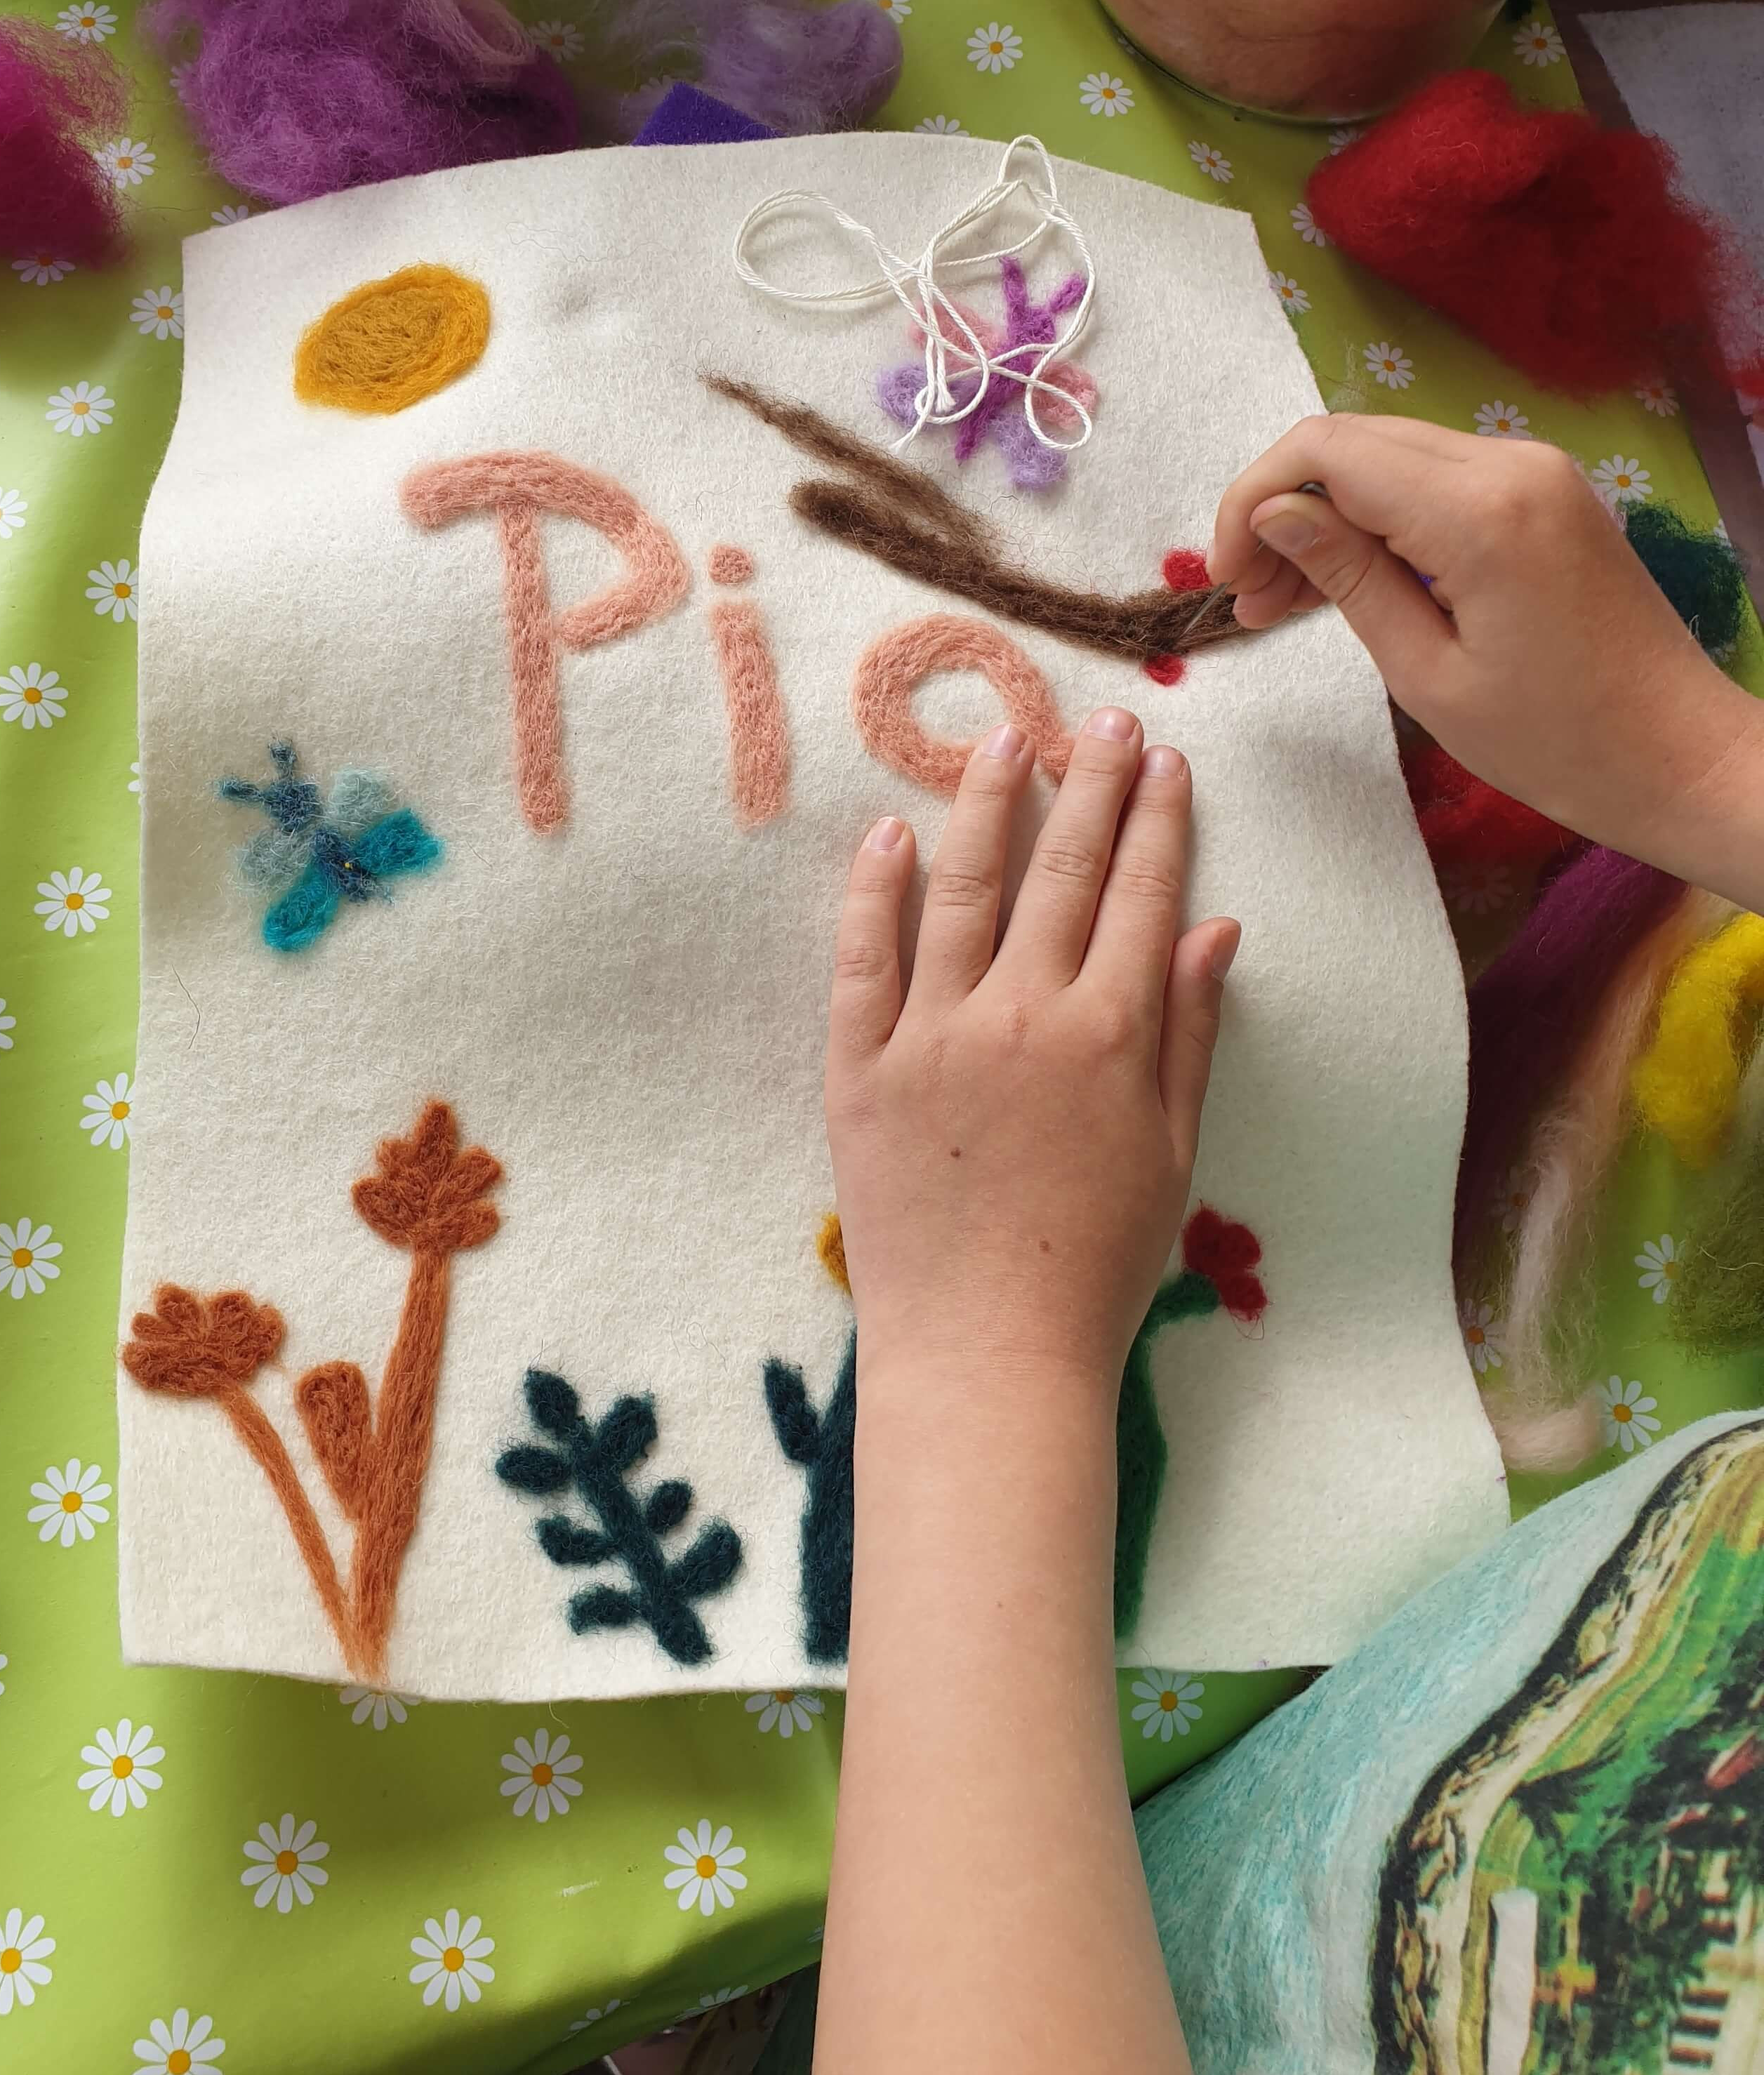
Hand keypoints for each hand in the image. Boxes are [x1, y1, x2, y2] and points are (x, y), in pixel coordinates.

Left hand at [825, 712, 1238, 1400]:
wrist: (987, 1353)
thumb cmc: (1098, 1265)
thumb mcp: (1173, 1152)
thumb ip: (1190, 1033)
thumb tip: (1216, 927)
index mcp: (1111, 1036)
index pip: (1141, 897)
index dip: (1157, 822)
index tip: (1166, 760)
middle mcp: (1023, 1015)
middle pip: (1062, 872)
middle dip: (1088, 785)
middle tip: (1102, 721)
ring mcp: (933, 1036)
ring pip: (958, 890)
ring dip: (984, 806)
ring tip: (1003, 741)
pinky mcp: (859, 1069)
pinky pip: (862, 959)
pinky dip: (874, 889)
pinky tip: (889, 831)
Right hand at [1206, 414, 1763, 894]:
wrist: (1682, 757)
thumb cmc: (1557, 743)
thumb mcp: (1427, 673)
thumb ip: (1346, 578)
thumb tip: (1274, 514)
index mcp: (1479, 510)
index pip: (1327, 452)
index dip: (1255, 500)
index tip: (1226, 577)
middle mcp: (1509, 464)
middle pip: (1352, 441)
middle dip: (1281, 509)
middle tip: (1245, 599)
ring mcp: (1533, 472)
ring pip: (1388, 457)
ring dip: (1324, 516)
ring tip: (1278, 604)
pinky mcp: (1543, 494)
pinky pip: (1435, 481)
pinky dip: (1377, 521)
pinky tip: (1341, 584)